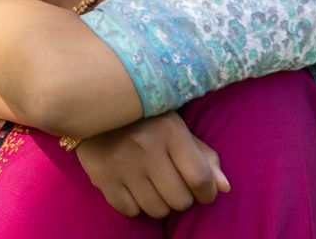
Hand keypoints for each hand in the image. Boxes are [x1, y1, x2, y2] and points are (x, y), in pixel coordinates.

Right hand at [76, 112, 228, 218]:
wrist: (91, 105)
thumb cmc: (143, 118)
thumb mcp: (175, 127)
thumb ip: (203, 156)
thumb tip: (224, 188)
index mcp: (169, 130)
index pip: (200, 179)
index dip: (208, 192)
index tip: (203, 190)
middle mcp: (145, 147)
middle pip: (180, 200)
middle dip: (181, 196)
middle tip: (171, 182)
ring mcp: (121, 163)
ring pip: (156, 210)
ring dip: (159, 202)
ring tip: (151, 184)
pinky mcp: (101, 176)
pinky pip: (130, 210)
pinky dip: (135, 204)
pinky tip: (132, 185)